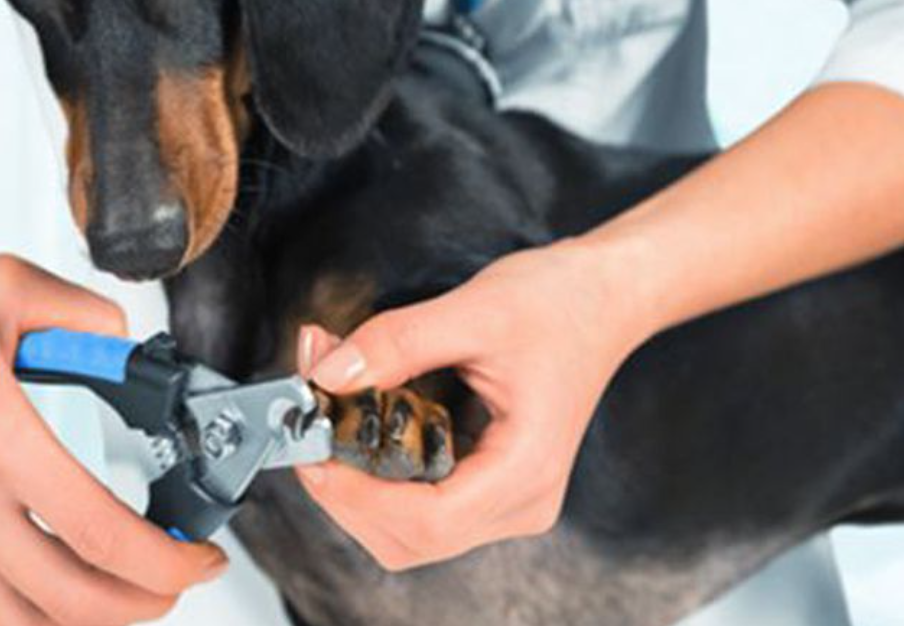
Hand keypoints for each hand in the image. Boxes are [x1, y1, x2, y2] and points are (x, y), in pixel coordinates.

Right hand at [0, 255, 226, 625]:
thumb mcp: (6, 287)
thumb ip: (87, 318)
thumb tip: (128, 349)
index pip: (102, 534)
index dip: (169, 561)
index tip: (200, 555)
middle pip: (73, 603)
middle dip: (148, 601)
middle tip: (178, 576)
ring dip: (93, 621)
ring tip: (130, 590)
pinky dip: (35, 618)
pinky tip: (63, 589)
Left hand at [294, 243, 651, 569]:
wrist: (603, 299)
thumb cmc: (561, 303)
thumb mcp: (474, 310)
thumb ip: (396, 344)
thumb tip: (328, 375)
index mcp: (527, 469)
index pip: (428, 521)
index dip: (358, 496)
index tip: (314, 451)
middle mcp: (521, 500)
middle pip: (409, 539)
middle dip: (347, 492)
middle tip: (311, 429)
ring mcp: (506, 499)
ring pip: (408, 531)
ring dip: (357, 485)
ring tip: (333, 421)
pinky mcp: (489, 484)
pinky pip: (420, 505)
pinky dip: (377, 476)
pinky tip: (361, 430)